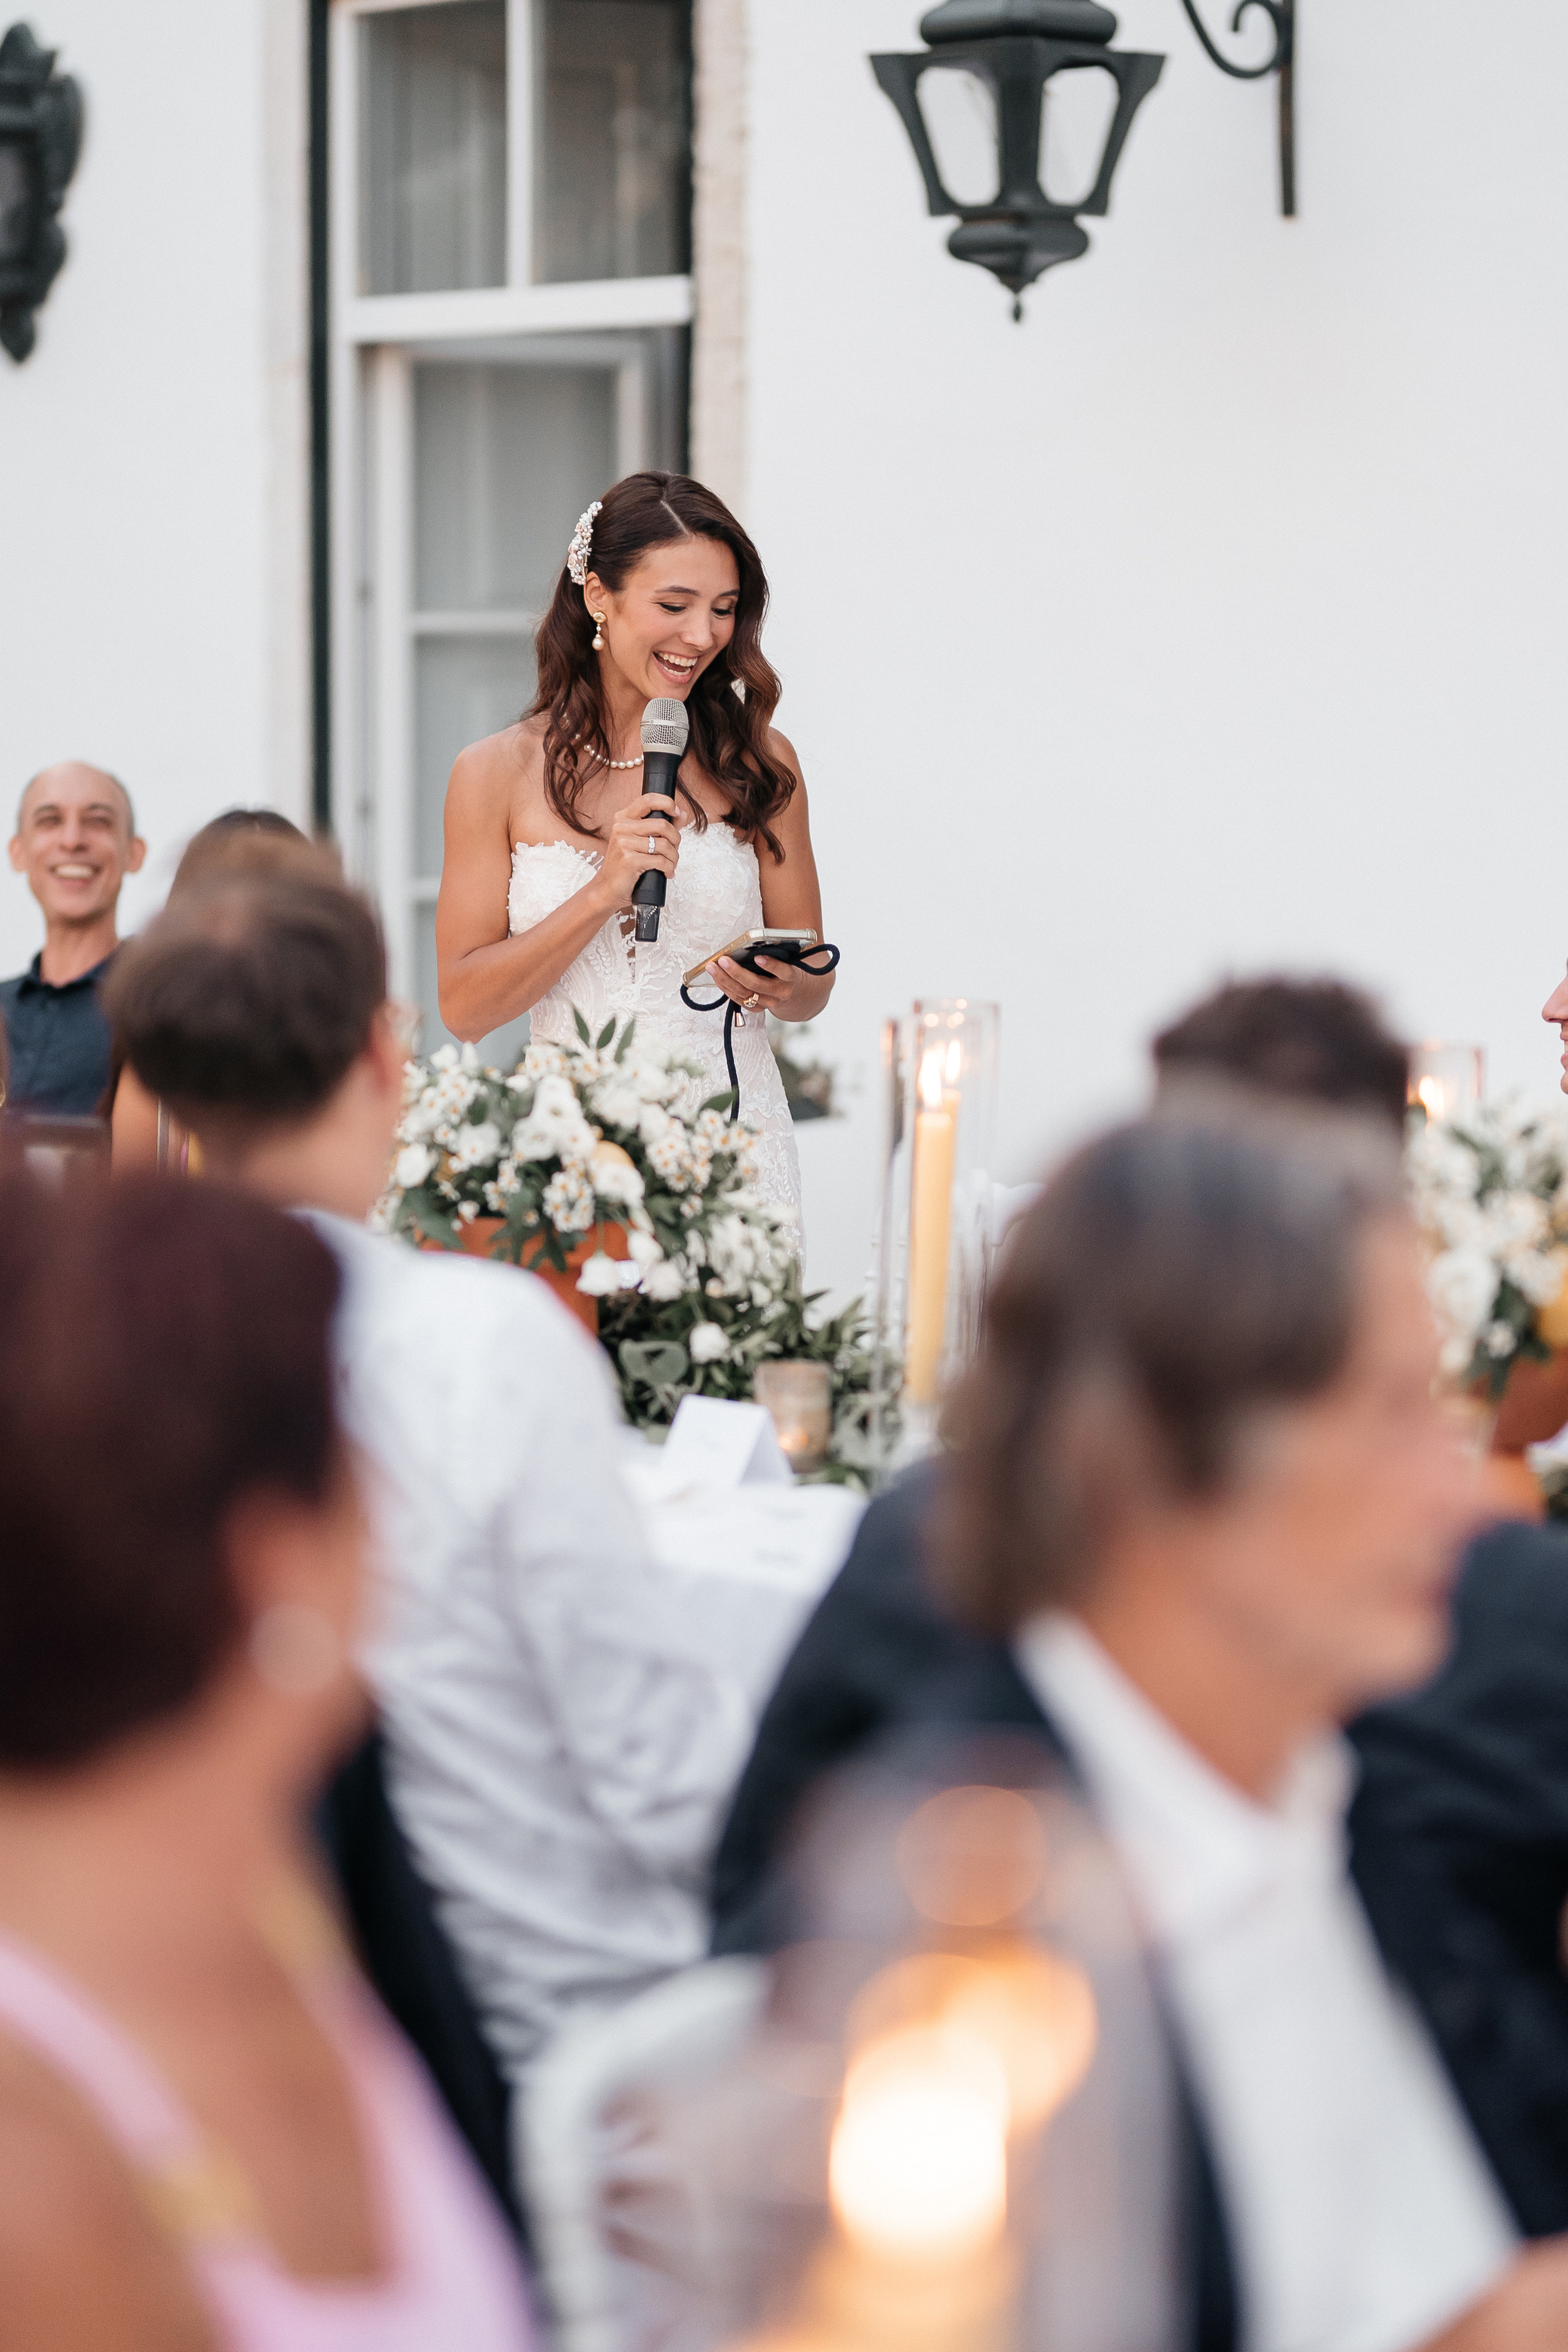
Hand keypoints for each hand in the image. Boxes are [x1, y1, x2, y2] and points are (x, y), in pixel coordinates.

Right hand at [598, 795, 683, 909]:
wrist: (608, 887)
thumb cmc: (626, 864)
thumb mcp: (641, 841)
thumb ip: (662, 826)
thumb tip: (683, 814)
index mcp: (623, 818)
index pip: (648, 800)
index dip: (667, 803)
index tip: (676, 813)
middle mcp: (621, 827)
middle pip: (662, 825)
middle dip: (676, 839)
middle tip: (675, 850)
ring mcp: (624, 843)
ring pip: (664, 845)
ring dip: (674, 857)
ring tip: (671, 864)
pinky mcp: (629, 860)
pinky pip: (661, 861)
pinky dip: (669, 868)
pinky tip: (667, 872)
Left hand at [705, 953, 808, 1020]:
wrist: (797, 994)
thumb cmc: (788, 970)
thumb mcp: (790, 960)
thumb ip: (777, 952)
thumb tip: (755, 942)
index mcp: (792, 977)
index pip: (783, 971)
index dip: (771, 965)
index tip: (758, 957)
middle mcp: (781, 992)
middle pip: (757, 984)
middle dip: (737, 972)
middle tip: (723, 960)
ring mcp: (769, 1003)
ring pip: (744, 994)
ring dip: (726, 980)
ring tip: (713, 967)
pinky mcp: (758, 1009)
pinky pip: (739, 1000)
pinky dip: (726, 988)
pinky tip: (717, 977)